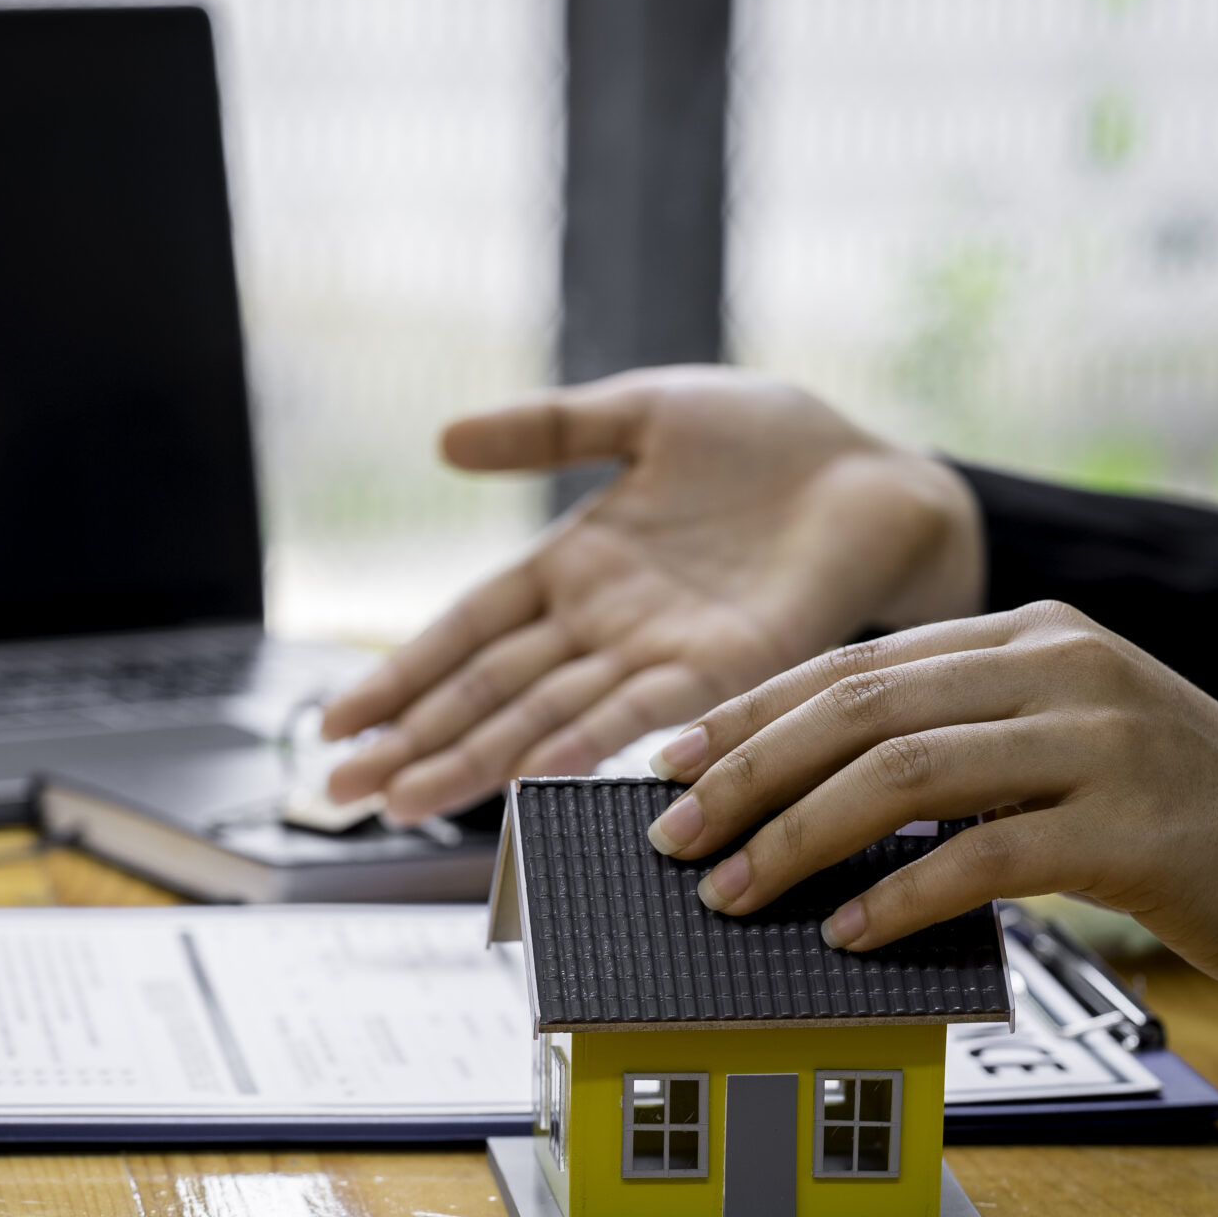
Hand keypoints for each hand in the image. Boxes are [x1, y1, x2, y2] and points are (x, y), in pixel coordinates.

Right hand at [321, 366, 983, 822]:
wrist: (879, 470)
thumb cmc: (770, 441)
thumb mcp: (642, 412)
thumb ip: (548, 428)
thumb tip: (444, 439)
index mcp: (574, 565)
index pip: (466, 632)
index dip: (402, 675)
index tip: (339, 723)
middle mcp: (603, 624)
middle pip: (487, 691)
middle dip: (411, 743)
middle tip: (339, 792)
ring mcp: (655, 652)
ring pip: (542, 717)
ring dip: (471, 762)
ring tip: (402, 805)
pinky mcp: (722, 668)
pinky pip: (639, 713)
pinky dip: (581, 746)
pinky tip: (526, 778)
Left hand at [642, 602, 1217, 990]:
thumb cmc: (1180, 817)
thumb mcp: (1060, 744)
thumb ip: (954, 745)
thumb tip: (801, 795)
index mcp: (1030, 635)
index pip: (854, 664)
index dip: (749, 714)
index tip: (670, 763)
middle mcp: (1061, 664)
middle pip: (859, 709)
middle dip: (747, 776)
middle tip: (672, 836)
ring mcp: (1101, 738)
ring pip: (903, 775)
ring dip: (796, 840)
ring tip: (732, 892)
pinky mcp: (1131, 825)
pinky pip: (980, 856)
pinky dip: (897, 898)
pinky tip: (844, 935)